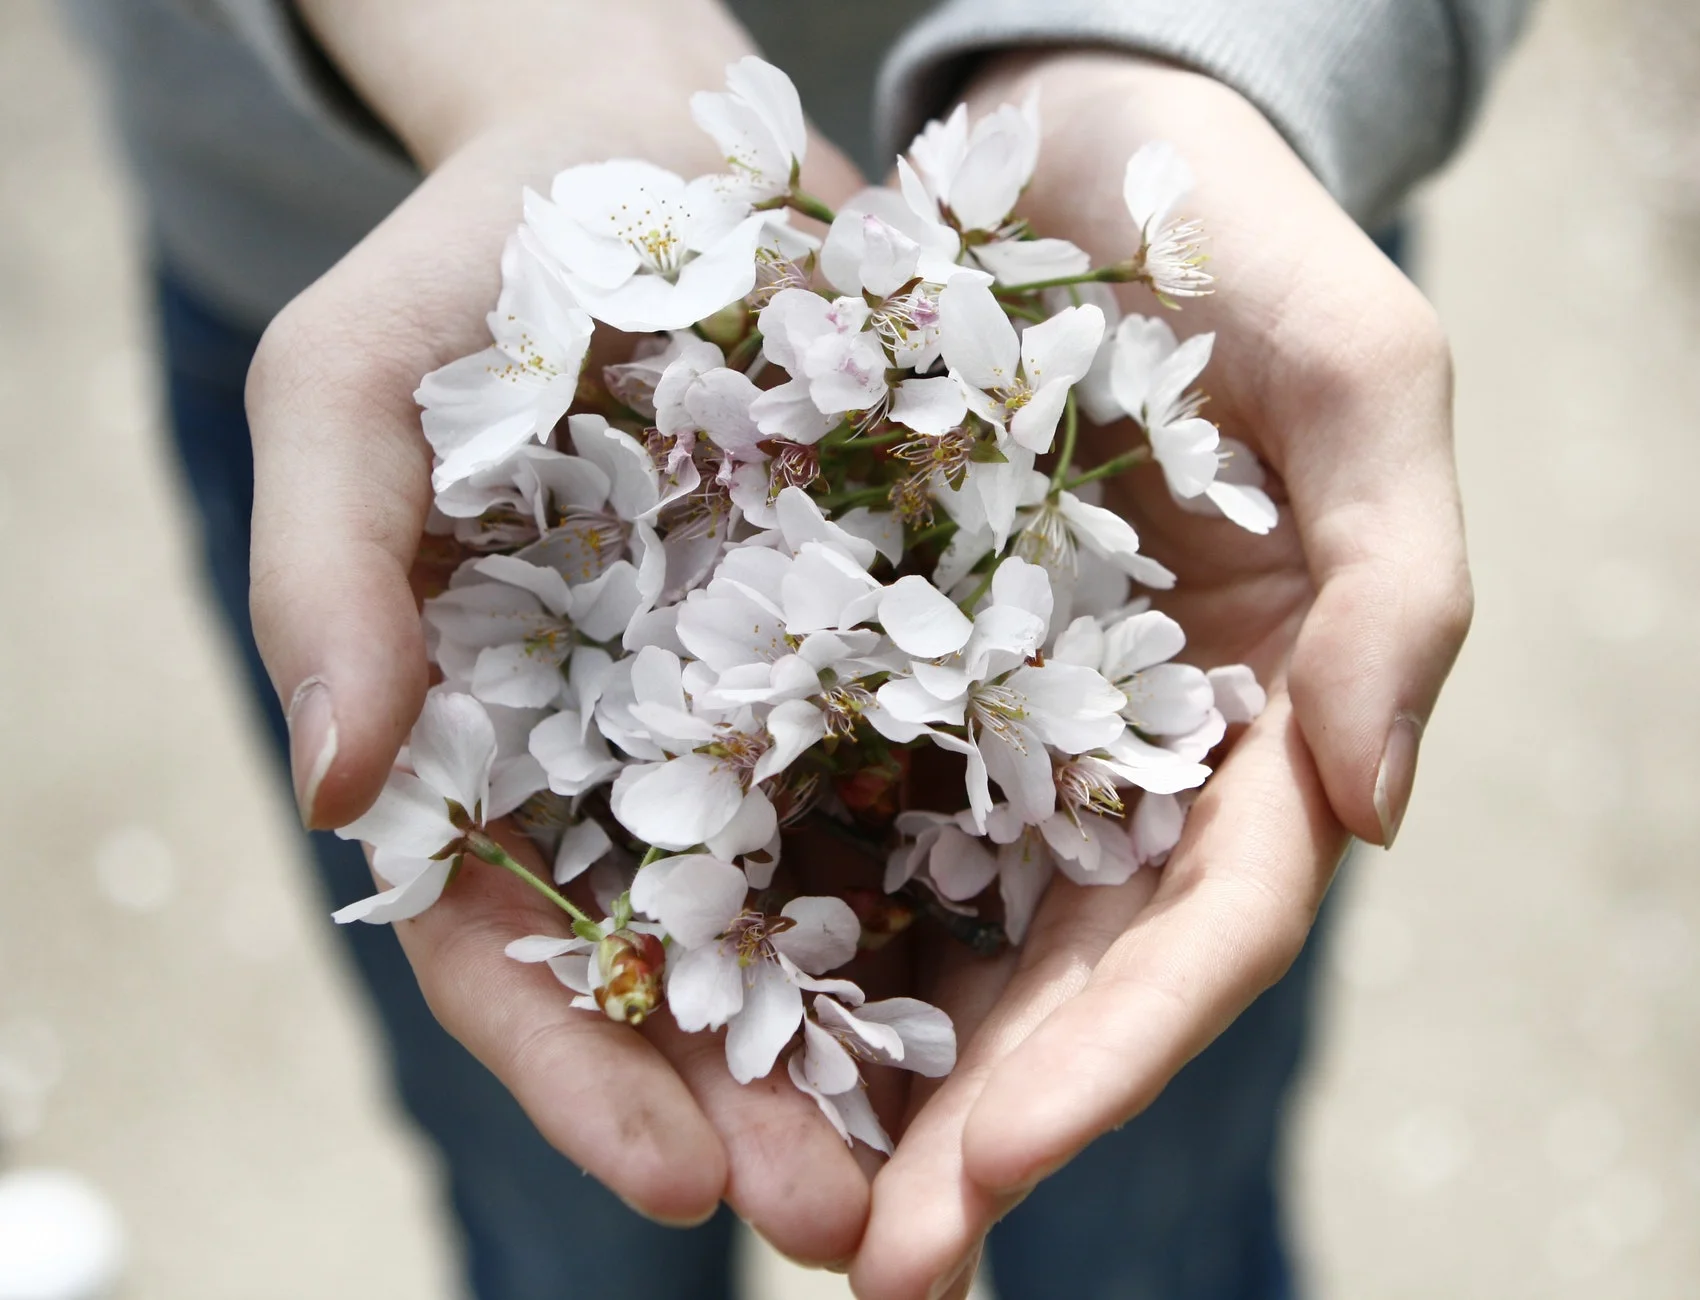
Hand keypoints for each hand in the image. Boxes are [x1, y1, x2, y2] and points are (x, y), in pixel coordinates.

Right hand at [246, 0, 878, 1263]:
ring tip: (980, 1160)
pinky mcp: (897, 629)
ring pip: (834, 907)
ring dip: (899, 1047)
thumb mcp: (351, 390)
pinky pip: (951, 763)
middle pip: (691, 972)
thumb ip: (326, 578)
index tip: (676, 1182)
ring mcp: (774, 703)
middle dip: (765, 1112)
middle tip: (856, 1235)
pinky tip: (1073, 958)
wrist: (645, 144)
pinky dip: (995, 869)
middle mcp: (639, 756)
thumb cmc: (469, 266)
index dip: (580, 1073)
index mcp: (489, 746)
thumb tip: (342, 785)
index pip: (508, 952)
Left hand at [847, 52, 1472, 1296]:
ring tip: (770, 1200)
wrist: (1078, 142)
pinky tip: (710, 1020)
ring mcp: (1011, 724)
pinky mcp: (891, 667)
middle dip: (982, 1128)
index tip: (991, 1168)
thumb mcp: (1362, 368)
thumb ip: (1402, 580)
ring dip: (876, 1081)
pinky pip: (840, 813)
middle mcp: (1138, 755)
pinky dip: (790, 926)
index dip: (1113, 1063)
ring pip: (954, 936)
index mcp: (1266, 718)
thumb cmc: (1237, 238)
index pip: (1208, 932)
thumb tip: (1375, 812)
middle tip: (865, 1263)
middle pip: (1072, 982)